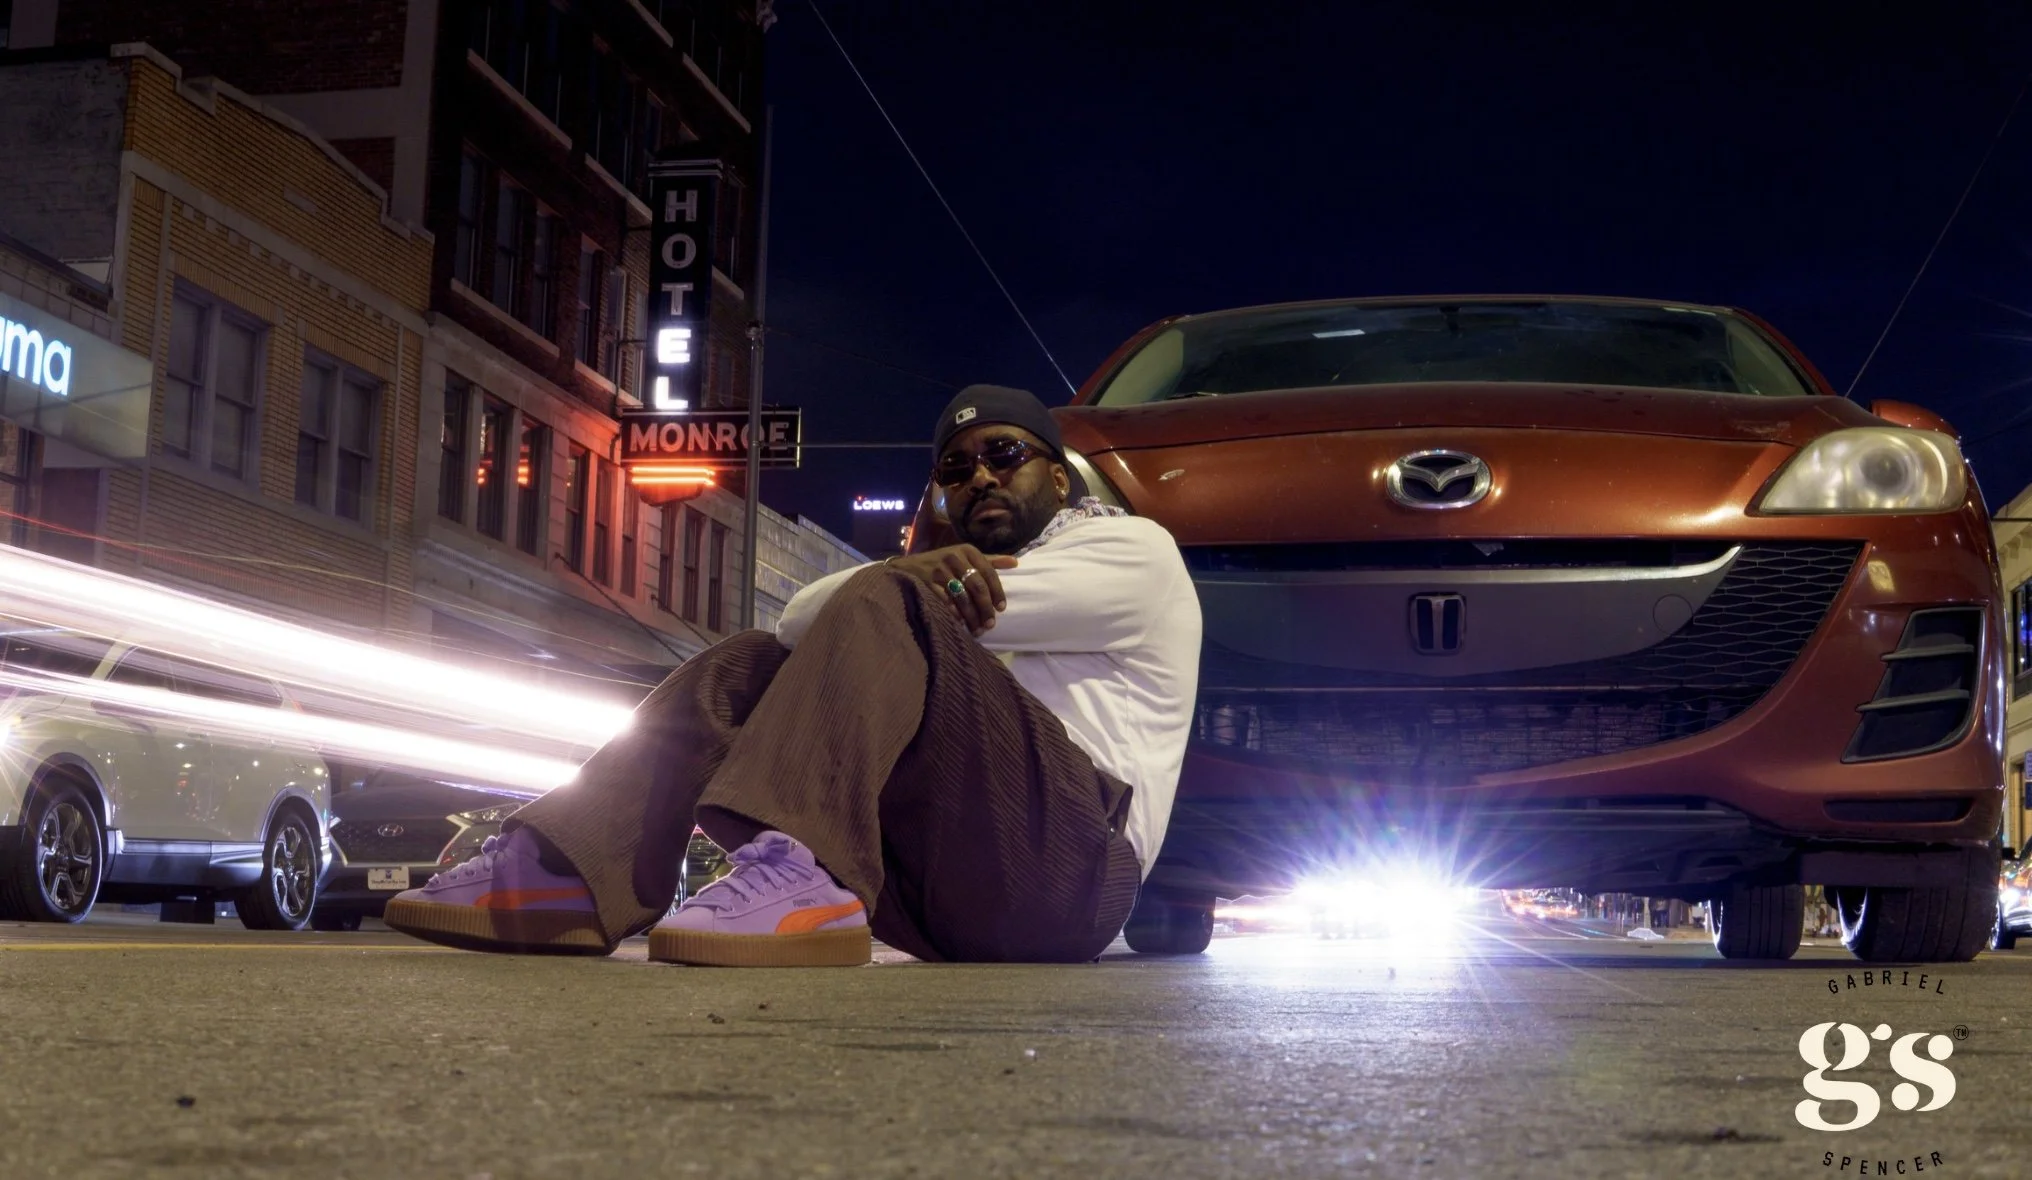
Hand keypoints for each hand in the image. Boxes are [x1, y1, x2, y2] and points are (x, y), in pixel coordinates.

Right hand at [887, 544, 1017, 634]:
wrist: (909, 566)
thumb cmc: (943, 562)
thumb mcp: (965, 557)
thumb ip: (989, 561)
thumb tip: (1015, 563)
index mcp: (967, 550)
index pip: (988, 572)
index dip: (997, 592)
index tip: (1001, 608)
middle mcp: (954, 557)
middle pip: (976, 586)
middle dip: (985, 608)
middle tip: (990, 624)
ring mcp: (940, 569)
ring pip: (962, 597)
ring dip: (971, 616)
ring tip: (977, 629)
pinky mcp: (927, 582)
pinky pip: (945, 602)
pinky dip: (955, 614)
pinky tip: (961, 624)